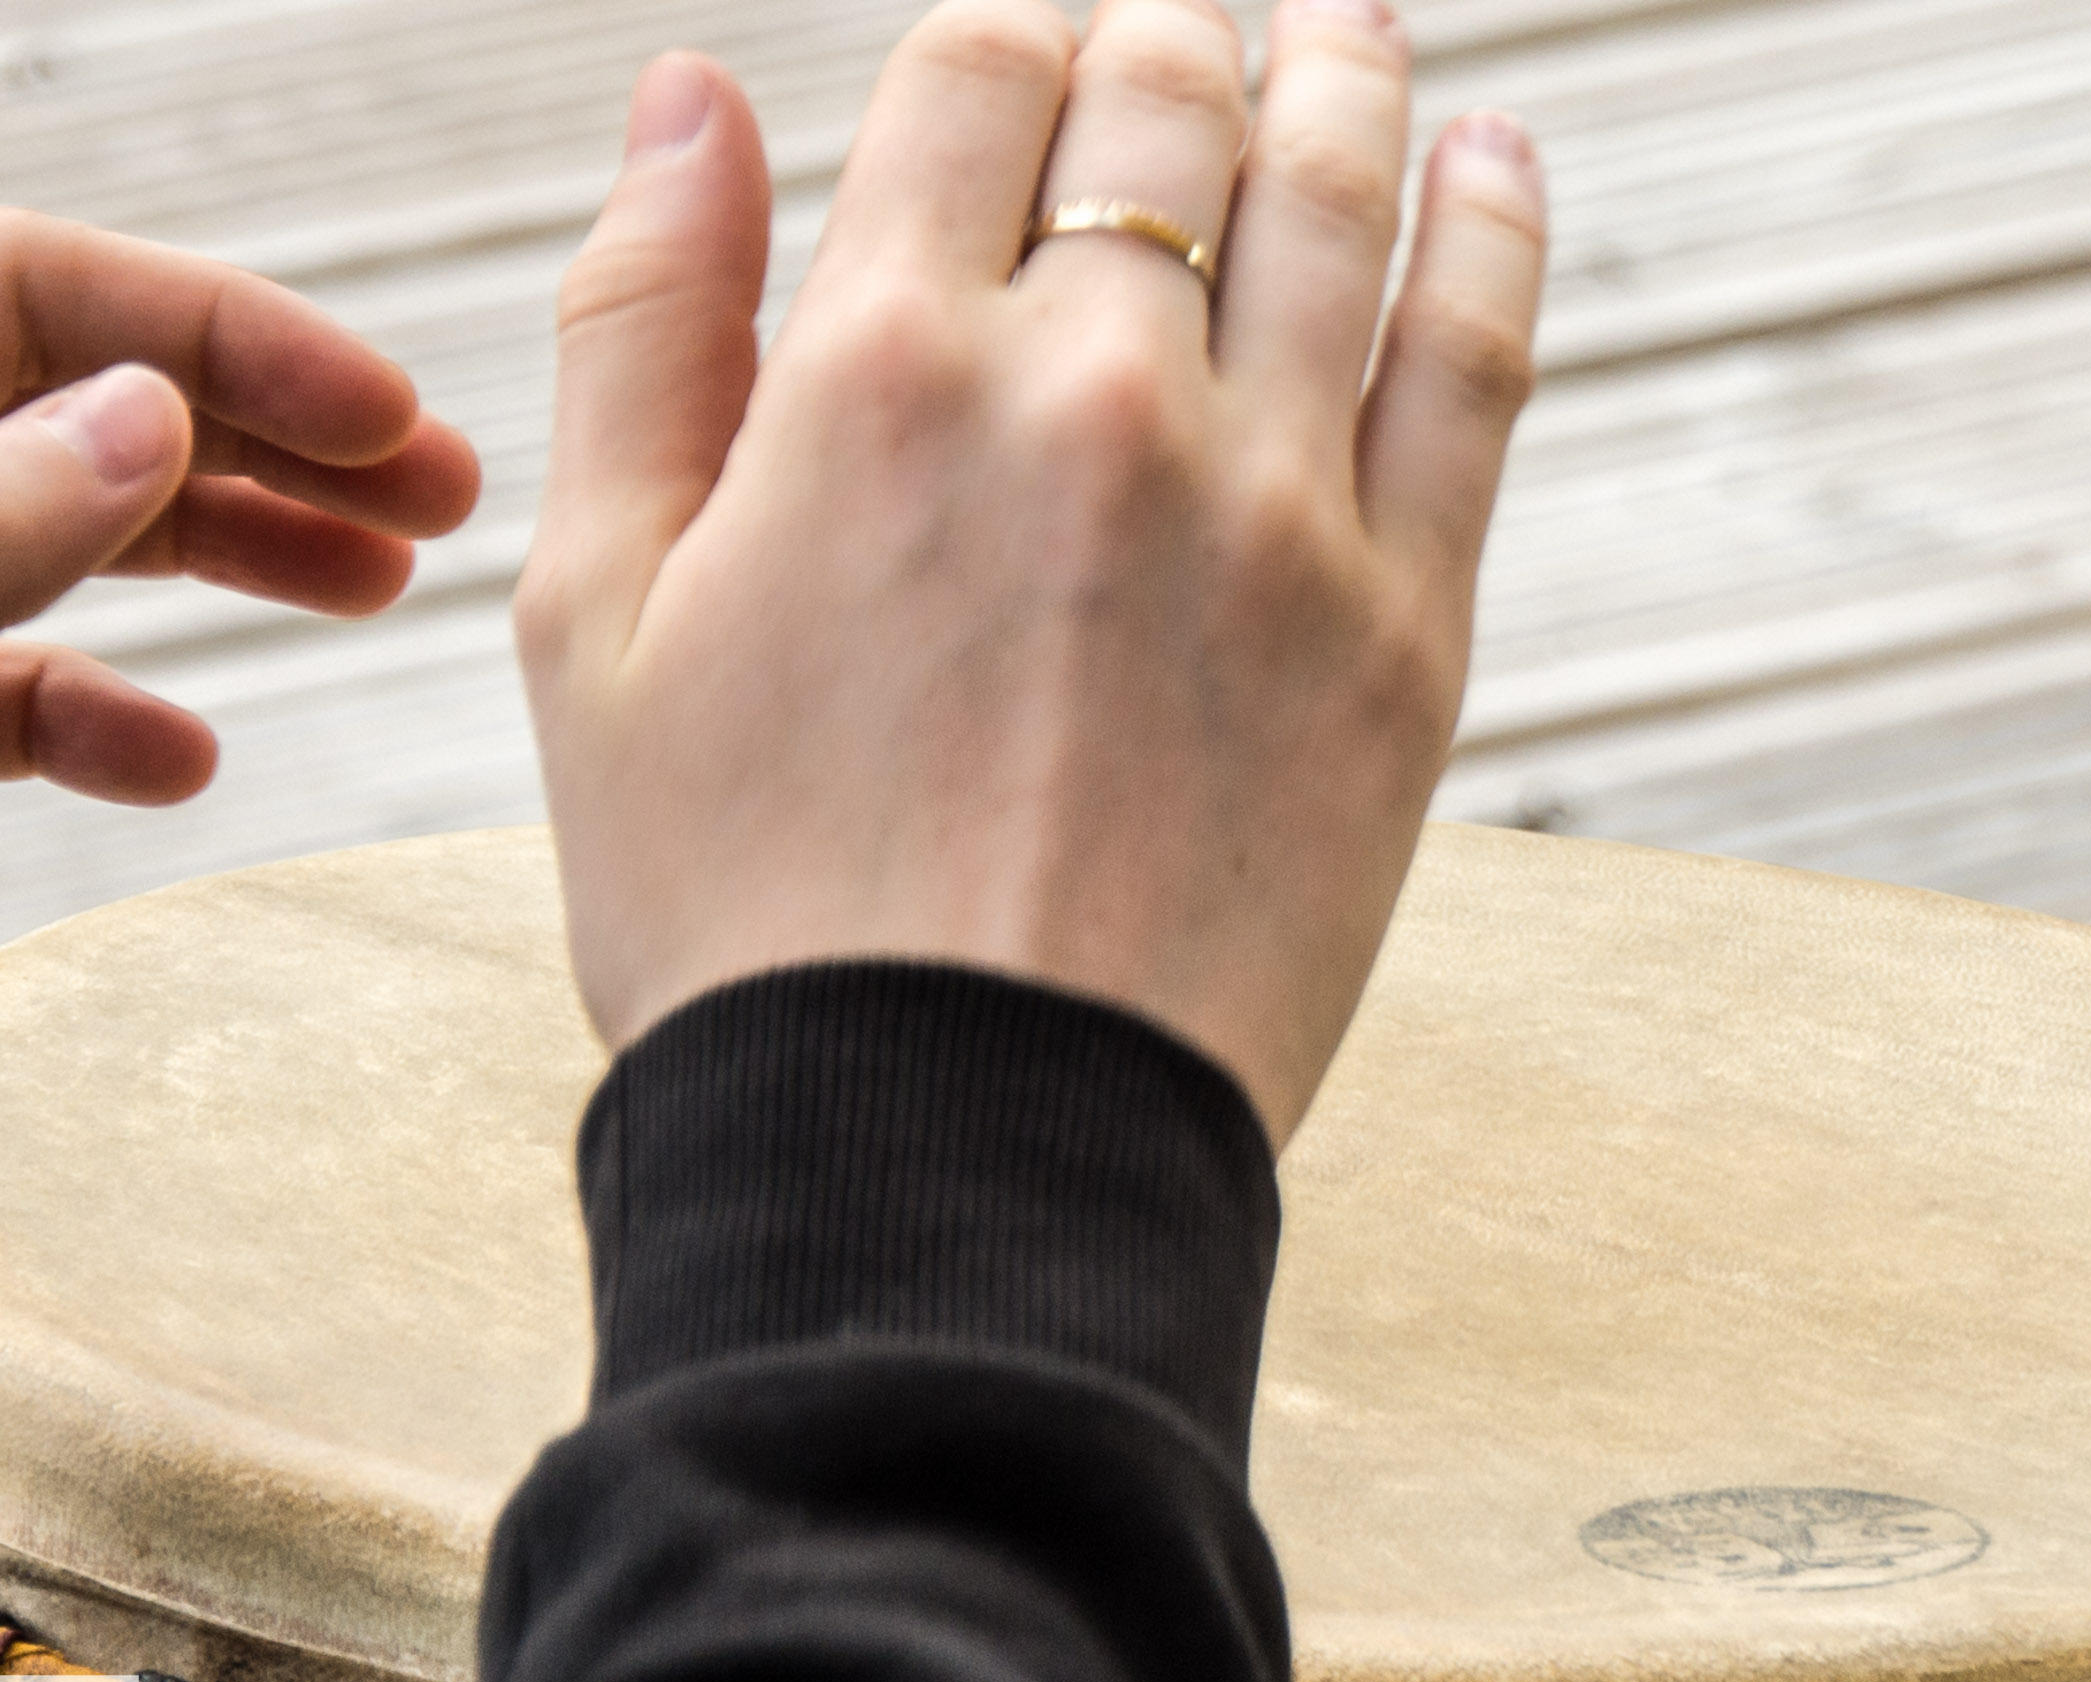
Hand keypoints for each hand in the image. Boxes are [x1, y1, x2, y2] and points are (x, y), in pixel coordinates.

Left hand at [0, 211, 480, 1066]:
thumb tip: (144, 415)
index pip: (15, 302)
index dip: (215, 330)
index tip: (378, 411)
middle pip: (44, 403)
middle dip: (247, 431)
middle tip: (427, 501)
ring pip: (25, 538)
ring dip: (202, 554)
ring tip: (365, 590)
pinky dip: (83, 712)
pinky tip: (173, 761)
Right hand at [520, 0, 1546, 1143]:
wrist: (948, 1158)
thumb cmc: (744, 918)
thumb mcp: (595, 622)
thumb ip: (643, 332)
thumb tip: (692, 94)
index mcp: (878, 368)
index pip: (976, 75)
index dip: (1003, 36)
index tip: (1024, 56)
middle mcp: (1094, 394)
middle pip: (1166, 105)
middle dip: (1170, 37)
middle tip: (1191, 21)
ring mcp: (1271, 506)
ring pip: (1336, 196)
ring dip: (1340, 73)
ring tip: (1345, 17)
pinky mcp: (1402, 629)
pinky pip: (1478, 362)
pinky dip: (1495, 226)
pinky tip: (1495, 153)